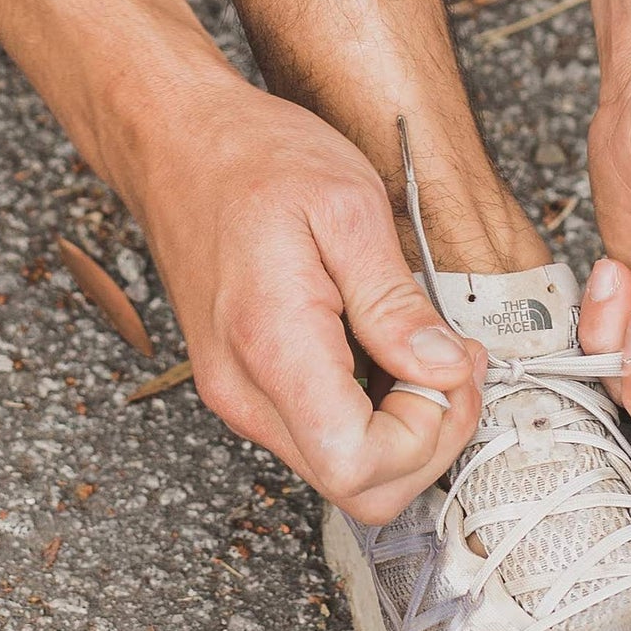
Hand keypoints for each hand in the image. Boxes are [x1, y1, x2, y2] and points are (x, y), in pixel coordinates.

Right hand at [131, 84, 485, 523]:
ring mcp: (244, 399)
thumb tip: (443, 370)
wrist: (175, 142)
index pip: (357, 466)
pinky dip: (377, 415)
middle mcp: (248, 394)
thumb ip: (396, 303)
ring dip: (408, 431)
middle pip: (358, 489)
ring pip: (346, 473)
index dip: (426, 436)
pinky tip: (393, 354)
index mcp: (273, 349)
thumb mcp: (348, 206)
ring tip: (429, 352)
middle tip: (456, 367)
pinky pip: (328, 438)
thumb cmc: (254, 160)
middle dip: (430, 441)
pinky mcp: (251, 391)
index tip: (451, 370)